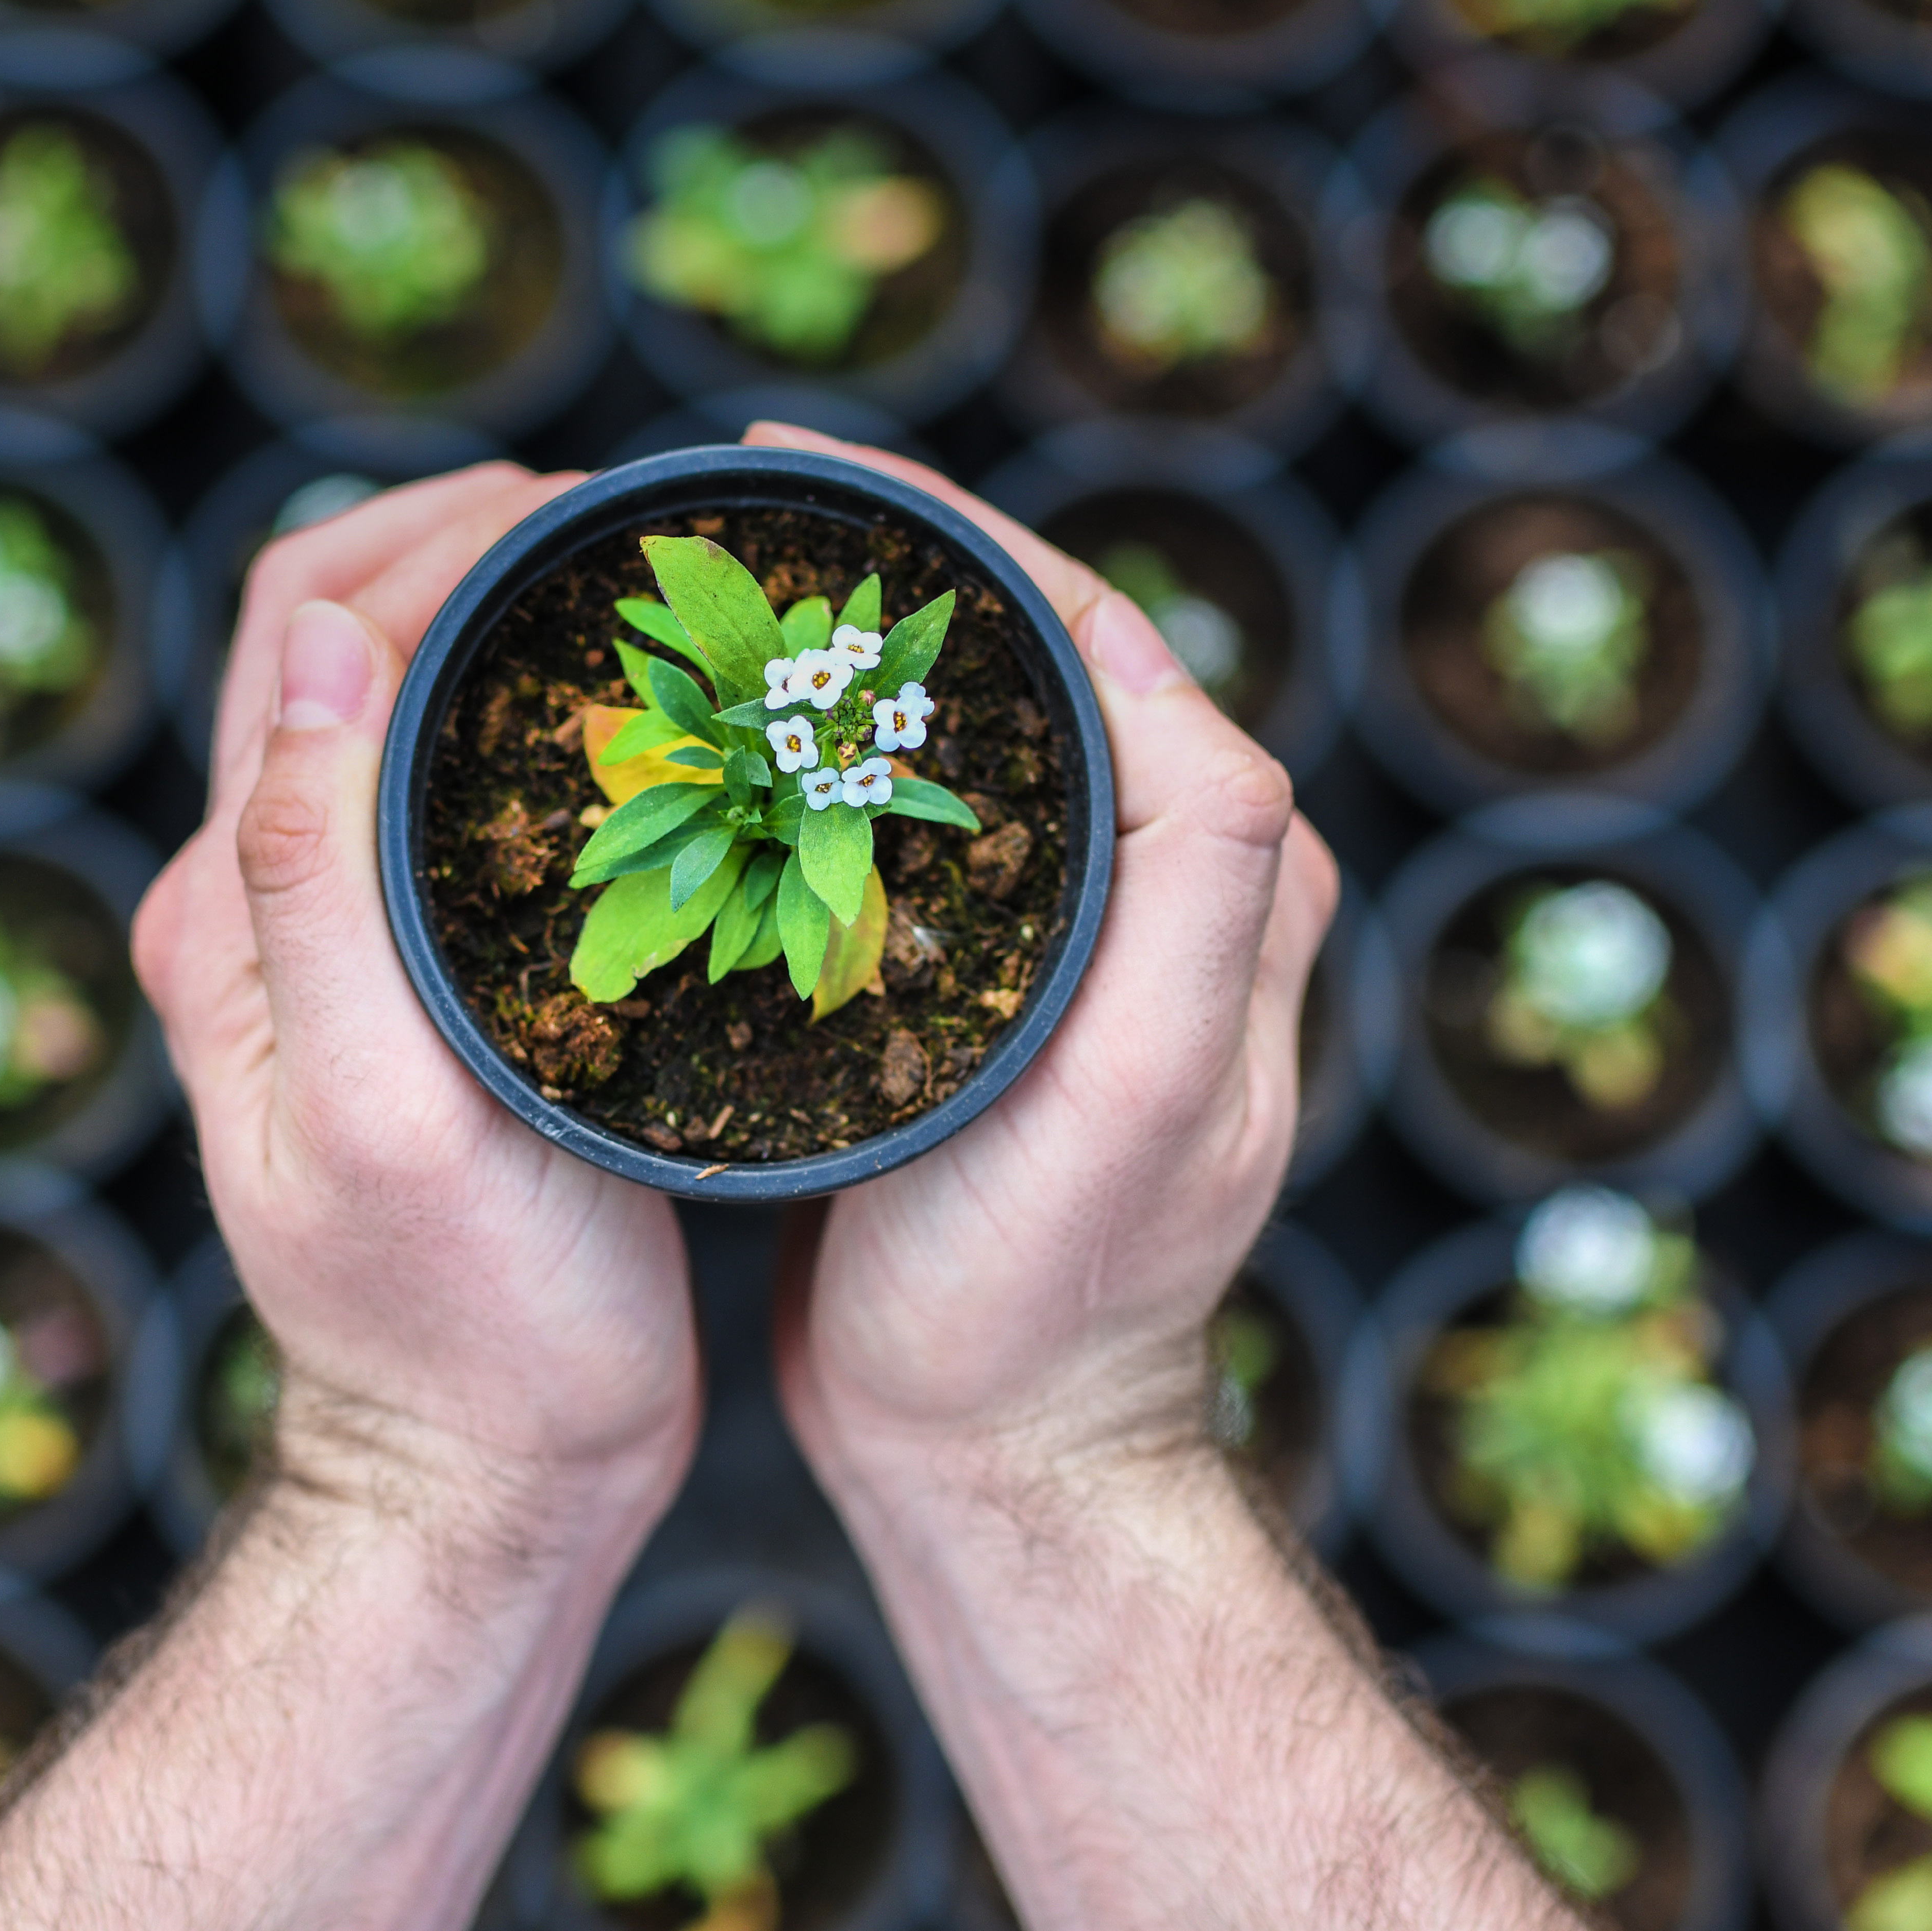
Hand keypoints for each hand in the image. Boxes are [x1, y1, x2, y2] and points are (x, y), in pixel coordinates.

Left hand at [133, 463, 701, 1553]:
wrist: (489, 1480)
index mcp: (227, 913)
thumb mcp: (392, 1113)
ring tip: (663, 604)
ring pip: (398, 700)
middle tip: (650, 536)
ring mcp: (331, 944)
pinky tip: (655, 731)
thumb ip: (320, 884)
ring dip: (511, 619)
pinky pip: (453, 790)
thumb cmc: (465, 1329)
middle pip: (339, 630)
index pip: (307, 622)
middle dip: (482, 539)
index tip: (607, 531)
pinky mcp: (411, 985)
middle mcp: (256, 906)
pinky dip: (537, 718)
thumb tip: (316, 650)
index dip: (447, 539)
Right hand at [750, 427, 1339, 1501]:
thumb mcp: (1142, 1099)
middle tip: (721, 510)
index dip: (947, 527)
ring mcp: (1077, 926)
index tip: (797, 472)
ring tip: (703, 593)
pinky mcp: (993, 978)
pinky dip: (821, 751)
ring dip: (839, 649)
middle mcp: (1170, 877)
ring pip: (961, 726)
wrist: (998, 1457)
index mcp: (1228, 867)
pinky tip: (718, 736)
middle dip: (878, 561)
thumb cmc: (1053, 1301)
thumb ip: (1193, 890)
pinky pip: (916, 813)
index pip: (1090, 629)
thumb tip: (1164, 674)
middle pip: (1021, 654)